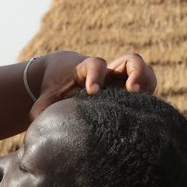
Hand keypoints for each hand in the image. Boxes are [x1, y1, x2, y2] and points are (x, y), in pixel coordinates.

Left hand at [30, 52, 157, 114]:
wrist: (64, 78)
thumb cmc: (54, 91)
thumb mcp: (46, 100)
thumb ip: (42, 111)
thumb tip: (36, 126)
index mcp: (86, 70)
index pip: (95, 65)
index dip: (96, 75)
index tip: (93, 91)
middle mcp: (108, 71)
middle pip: (129, 60)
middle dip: (134, 72)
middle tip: (132, 90)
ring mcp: (121, 78)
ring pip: (142, 70)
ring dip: (147, 80)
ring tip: (145, 98)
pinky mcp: (129, 88)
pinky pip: (148, 85)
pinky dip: (150, 93)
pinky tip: (148, 111)